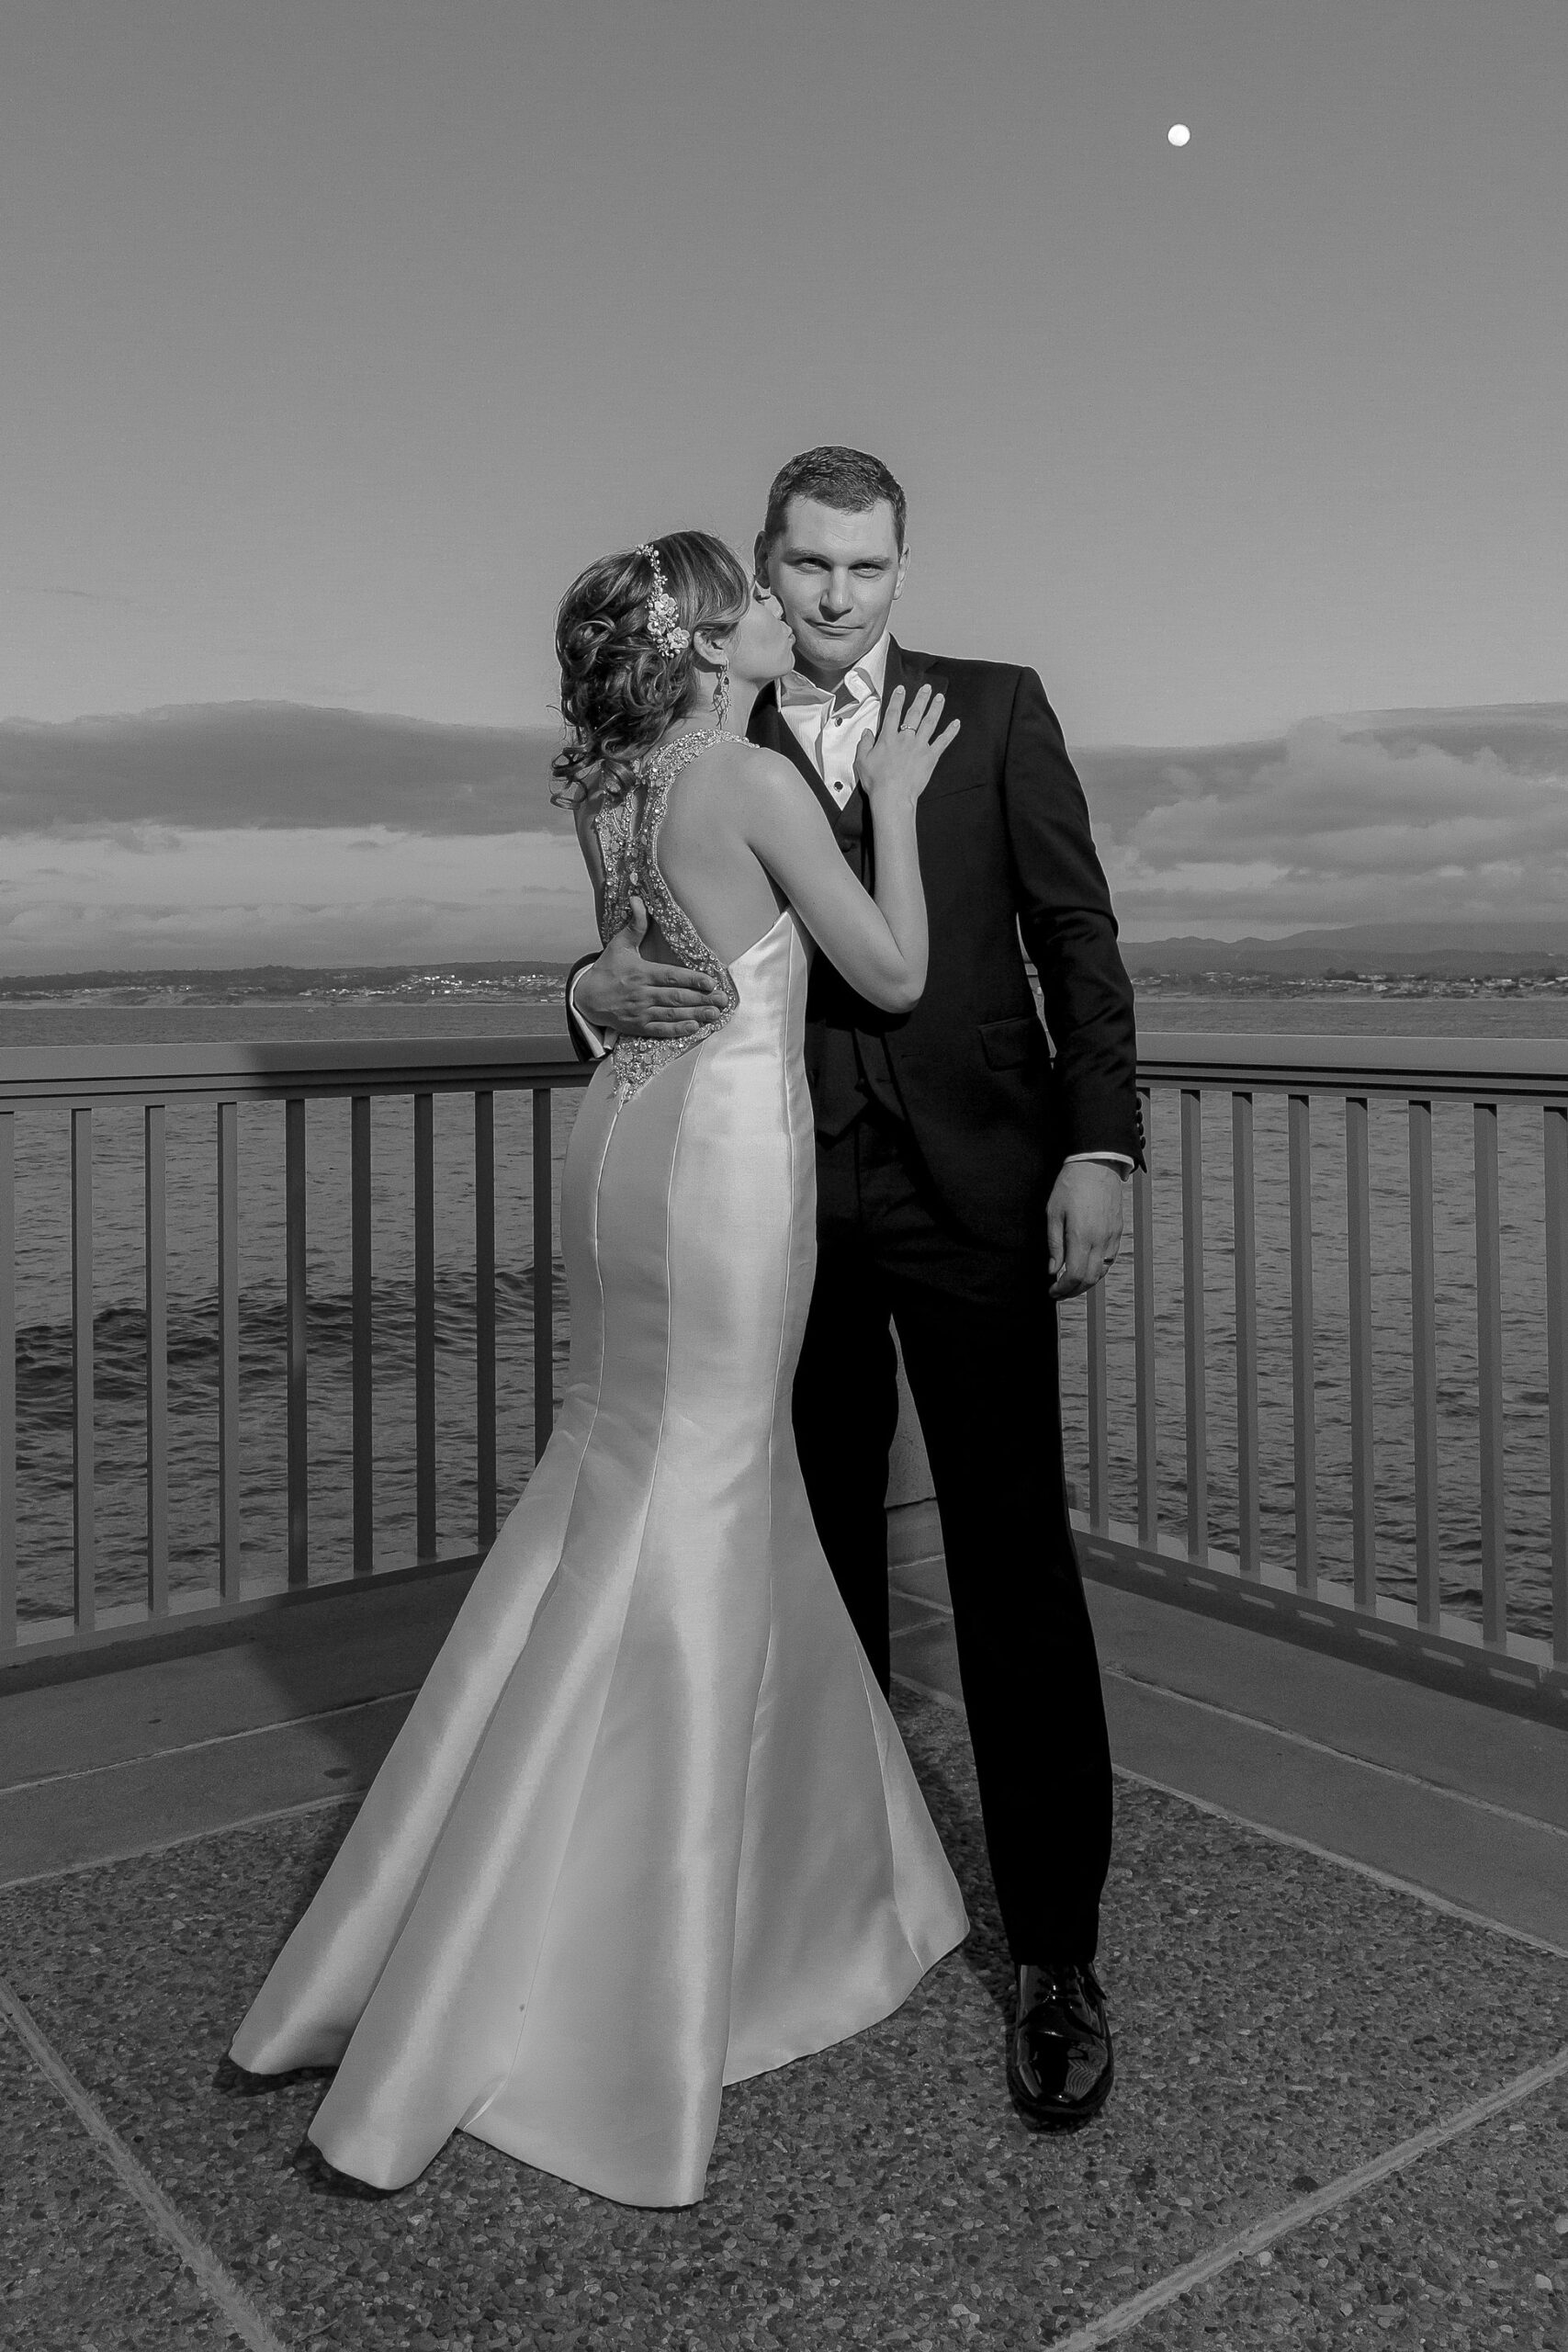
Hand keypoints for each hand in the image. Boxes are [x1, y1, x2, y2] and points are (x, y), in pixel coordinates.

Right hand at [574, 897, 723, 1037]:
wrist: (586, 998)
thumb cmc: (606, 970)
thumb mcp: (619, 945)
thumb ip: (634, 925)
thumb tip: (638, 900)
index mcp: (641, 973)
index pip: (671, 977)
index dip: (692, 980)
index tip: (710, 982)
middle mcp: (642, 994)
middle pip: (677, 998)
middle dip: (702, 999)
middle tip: (723, 1000)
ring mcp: (641, 1012)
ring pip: (672, 1014)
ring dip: (695, 1014)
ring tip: (714, 1013)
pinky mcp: (638, 1027)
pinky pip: (661, 1029)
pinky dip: (677, 1030)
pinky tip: (694, 1028)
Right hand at [853, 684, 959, 809]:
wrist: (893, 796)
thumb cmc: (877, 782)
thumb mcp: (862, 761)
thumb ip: (864, 744)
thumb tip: (867, 732)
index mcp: (888, 738)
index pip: (893, 713)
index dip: (897, 699)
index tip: (901, 689)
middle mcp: (905, 738)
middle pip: (914, 713)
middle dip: (920, 698)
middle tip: (926, 688)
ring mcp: (919, 746)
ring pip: (930, 722)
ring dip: (935, 708)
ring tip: (940, 697)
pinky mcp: (930, 757)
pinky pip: (942, 742)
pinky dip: (950, 732)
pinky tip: (956, 723)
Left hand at [1047, 1161, 1124, 1299]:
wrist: (1096, 1164)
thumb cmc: (1071, 1185)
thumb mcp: (1053, 1213)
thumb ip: (1054, 1244)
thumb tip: (1053, 1269)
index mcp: (1081, 1236)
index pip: (1075, 1275)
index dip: (1063, 1289)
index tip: (1052, 1291)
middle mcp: (1100, 1240)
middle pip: (1090, 1279)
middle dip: (1073, 1291)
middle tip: (1059, 1292)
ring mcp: (1111, 1236)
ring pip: (1101, 1271)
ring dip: (1086, 1282)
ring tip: (1071, 1282)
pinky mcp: (1117, 1231)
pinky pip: (1109, 1259)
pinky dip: (1097, 1269)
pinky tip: (1086, 1267)